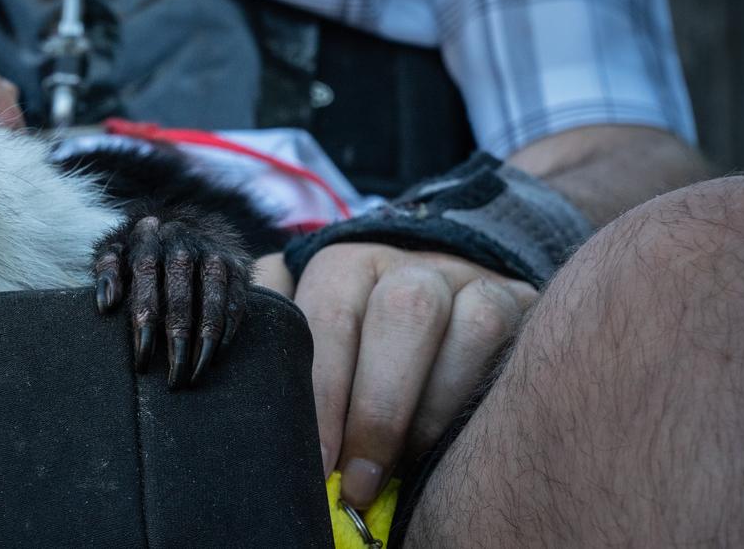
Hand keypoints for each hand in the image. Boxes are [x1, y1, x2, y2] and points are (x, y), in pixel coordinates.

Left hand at [94, 213, 254, 386]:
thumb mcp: (117, 252)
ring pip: (212, 306)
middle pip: (181, 302)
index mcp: (148, 245)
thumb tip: (106, 305)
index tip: (142, 363)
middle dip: (177, 345)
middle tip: (174, 381)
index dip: (144, 328)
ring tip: (195, 376)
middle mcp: (182, 248)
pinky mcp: (237, 266)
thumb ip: (106, 272)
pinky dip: (228, 332)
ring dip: (205, 345)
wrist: (188, 221)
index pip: (146, 289)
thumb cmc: (144, 250)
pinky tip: (217, 357)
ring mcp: (212, 255)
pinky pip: (235, 304)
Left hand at [254, 244, 535, 508]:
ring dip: (431, 408)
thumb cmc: (354, 333)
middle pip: (400, 313)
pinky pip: (506, 338)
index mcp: (342, 264)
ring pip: (465, 322)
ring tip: (402, 474)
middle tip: (356, 481)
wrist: (441, 288)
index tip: (315, 462)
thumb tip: (229, 363)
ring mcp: (465, 278)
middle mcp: (406, 262)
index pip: (325, 317)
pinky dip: (474, 396)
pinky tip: (450, 444)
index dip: (322, 394)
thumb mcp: (304, 324)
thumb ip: (272, 333)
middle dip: (377, 408)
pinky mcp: (514, 300)